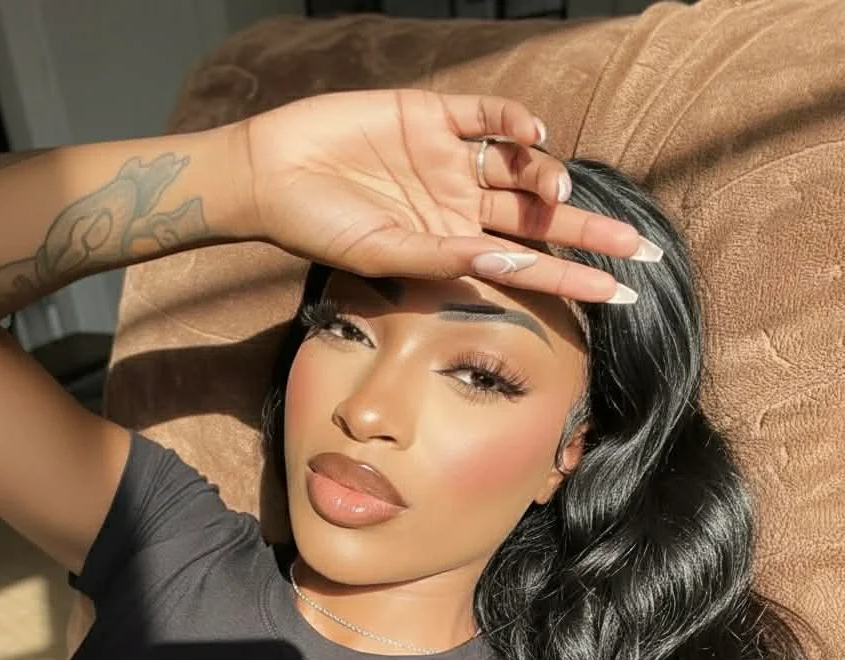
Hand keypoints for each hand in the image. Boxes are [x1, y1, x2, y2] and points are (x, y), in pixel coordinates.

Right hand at [239, 89, 648, 302]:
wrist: (270, 174)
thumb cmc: (318, 228)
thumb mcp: (384, 254)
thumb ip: (445, 258)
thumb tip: (509, 265)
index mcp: (451, 247)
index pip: (526, 265)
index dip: (574, 279)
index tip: (621, 293)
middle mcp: (459, 205)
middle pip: (538, 220)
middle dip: (589, 233)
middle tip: (639, 247)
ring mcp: (448, 160)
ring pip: (519, 169)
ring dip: (547, 179)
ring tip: (560, 195)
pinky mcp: (432, 114)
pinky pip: (487, 115)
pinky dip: (514, 121)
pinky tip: (534, 136)